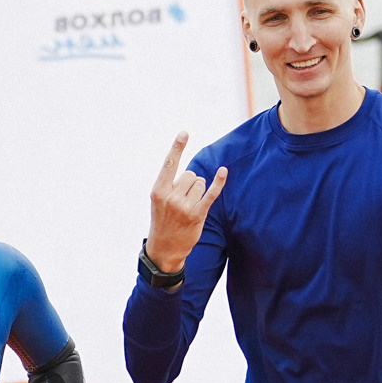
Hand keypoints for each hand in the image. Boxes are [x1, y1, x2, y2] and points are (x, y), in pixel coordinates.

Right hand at [145, 132, 225, 273]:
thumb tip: (192, 173)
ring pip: (199, 183)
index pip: (169, 164)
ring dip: (198, 191)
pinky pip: (210, 194)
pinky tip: (223, 172)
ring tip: (188, 207)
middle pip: (190, 174)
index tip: (184, 133)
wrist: (164, 249)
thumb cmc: (162, 221)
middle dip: (190, 183)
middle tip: (182, 201)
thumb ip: (170, 185)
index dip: (177, 147)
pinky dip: (218, 182)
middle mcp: (170, 197)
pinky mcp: (197, 214)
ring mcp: (183, 206)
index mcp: (158, 191)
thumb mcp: (159, 202)